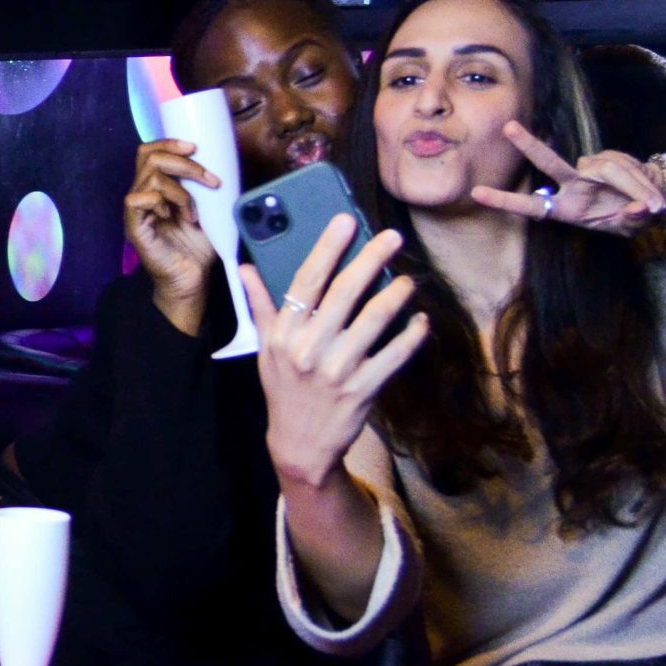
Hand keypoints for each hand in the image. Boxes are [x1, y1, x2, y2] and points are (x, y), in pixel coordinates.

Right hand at [123, 137, 221, 334]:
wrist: (192, 279)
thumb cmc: (198, 247)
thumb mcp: (209, 209)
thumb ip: (206, 187)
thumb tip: (223, 163)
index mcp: (157, 188)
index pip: (150, 151)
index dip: (169, 143)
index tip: (195, 148)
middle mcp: (143, 194)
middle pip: (149, 156)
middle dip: (184, 163)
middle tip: (209, 180)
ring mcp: (137, 211)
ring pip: (151, 178)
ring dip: (181, 191)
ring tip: (193, 213)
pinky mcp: (134, 227)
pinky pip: (136, 200)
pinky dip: (160, 202)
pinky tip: (174, 217)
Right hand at [243, 215, 429, 488]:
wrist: (300, 444)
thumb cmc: (284, 390)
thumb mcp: (266, 349)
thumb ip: (260, 306)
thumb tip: (246, 267)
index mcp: (283, 334)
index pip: (305, 281)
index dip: (327, 248)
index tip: (345, 221)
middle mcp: (307, 349)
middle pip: (344, 293)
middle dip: (371, 259)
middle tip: (392, 237)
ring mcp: (337, 370)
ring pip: (374, 320)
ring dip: (396, 295)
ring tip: (407, 280)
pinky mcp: (363, 389)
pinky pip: (395, 354)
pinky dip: (412, 335)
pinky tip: (420, 320)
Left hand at [470, 121, 665, 234]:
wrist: (653, 200)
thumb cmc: (632, 218)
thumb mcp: (629, 228)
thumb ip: (630, 220)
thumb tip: (636, 209)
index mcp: (568, 210)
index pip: (533, 206)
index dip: (506, 200)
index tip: (477, 193)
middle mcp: (573, 186)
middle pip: (549, 162)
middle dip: (529, 145)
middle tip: (508, 127)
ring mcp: (588, 169)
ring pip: (608, 168)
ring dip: (634, 186)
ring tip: (653, 204)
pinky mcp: (605, 157)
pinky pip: (623, 165)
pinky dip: (640, 179)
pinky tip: (648, 190)